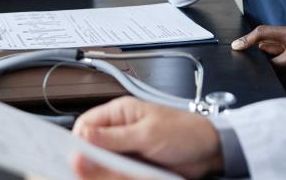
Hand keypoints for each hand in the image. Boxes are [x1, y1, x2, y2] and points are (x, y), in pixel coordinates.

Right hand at [71, 96, 222, 178]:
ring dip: (104, 171)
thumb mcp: (147, 134)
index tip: (75, 158)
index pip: (86, 125)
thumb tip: (83, 136)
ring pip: (102, 163)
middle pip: (91, 147)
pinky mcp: (133, 166)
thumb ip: (114, 137)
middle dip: (89, 160)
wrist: (209, 150)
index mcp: (120, 113)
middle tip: (87, 172)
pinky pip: (116, 173)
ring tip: (118, 172)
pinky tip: (121, 176)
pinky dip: (115, 176)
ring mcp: (126, 149)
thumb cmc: (184, 131)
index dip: (78, 141)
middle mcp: (119, 130)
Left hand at [232, 25, 285, 94]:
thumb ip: (285, 40)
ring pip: (277, 80)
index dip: (246, 40)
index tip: (236, 47)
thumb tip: (261, 48)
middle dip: (264, 65)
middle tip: (261, 69)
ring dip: (275, 80)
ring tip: (279, 79)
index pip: (262, 34)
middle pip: (267, 62)